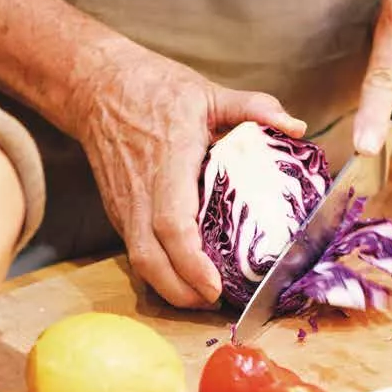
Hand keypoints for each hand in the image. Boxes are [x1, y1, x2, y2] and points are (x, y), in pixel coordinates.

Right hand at [73, 42, 306, 307]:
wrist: (96, 87)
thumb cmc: (153, 89)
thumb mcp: (207, 92)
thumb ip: (253, 108)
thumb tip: (296, 127)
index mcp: (166, 163)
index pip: (172, 224)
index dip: (191, 262)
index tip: (214, 286)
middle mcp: (140, 193)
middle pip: (150, 259)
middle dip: (181, 292)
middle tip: (216, 304)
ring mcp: (124, 206)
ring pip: (139, 263)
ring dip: (169, 289)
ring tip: (204, 299)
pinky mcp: (118, 212)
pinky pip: (136, 252)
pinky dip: (159, 273)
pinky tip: (184, 279)